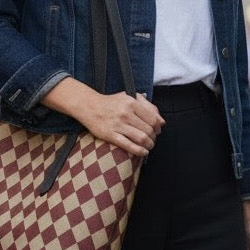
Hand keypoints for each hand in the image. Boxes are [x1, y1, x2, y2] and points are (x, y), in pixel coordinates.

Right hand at [41, 79, 163, 156]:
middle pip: (149, 129)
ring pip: (141, 138)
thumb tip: (161, 120)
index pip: (153, 118)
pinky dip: (139, 150)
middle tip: (152, 139)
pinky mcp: (110, 135)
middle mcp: (126, 113)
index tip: (157, 131)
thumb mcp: (128, 97)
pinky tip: (143, 152)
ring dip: (149, 145)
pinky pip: (128, 145)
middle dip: (153, 137)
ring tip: (148, 146)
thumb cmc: (110, 102)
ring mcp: (118, 125)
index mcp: (132, 102)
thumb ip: (146, 105)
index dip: (158, 127)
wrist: (89, 106)